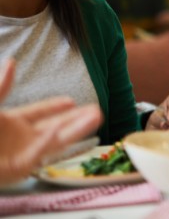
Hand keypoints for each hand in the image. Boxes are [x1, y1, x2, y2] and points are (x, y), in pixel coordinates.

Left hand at [0, 59, 101, 184]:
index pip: (40, 112)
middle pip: (55, 127)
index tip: (71, 101)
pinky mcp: (19, 168)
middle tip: (97, 111)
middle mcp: (20, 139)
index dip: (55, 106)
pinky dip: (49, 144)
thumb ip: (1, 87)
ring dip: (75, 130)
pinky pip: (39, 154)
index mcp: (11, 123)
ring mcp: (21, 154)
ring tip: (96, 118)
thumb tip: (12, 61)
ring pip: (55, 140)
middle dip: (77, 119)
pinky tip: (60, 132)